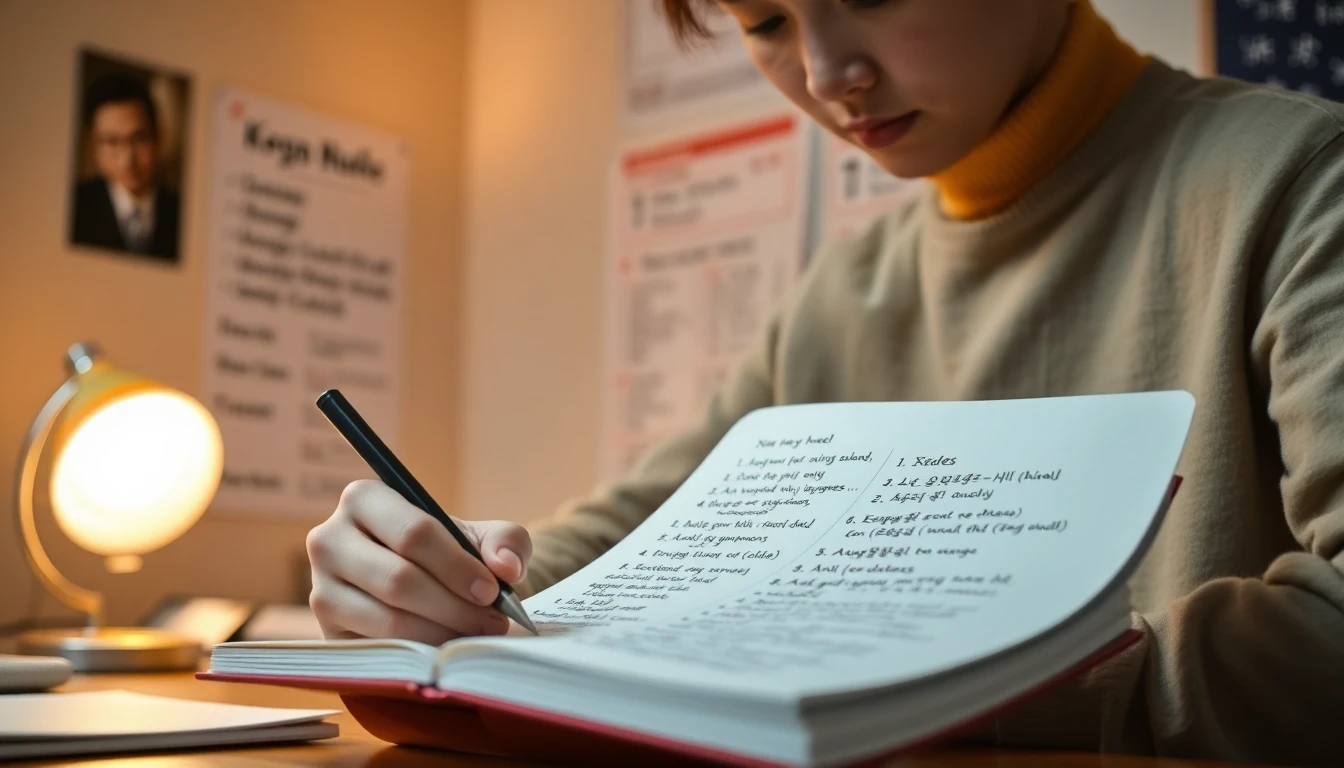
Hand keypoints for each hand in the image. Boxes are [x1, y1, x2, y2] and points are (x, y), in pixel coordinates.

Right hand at [306, 479, 531, 643]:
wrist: (424, 584)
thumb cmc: (449, 554)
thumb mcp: (482, 537)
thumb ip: (506, 541)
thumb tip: (506, 568)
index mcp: (364, 499)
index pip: (413, 534)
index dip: (457, 566)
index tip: (490, 590)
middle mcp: (329, 539)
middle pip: (399, 580)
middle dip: (454, 606)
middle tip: (492, 621)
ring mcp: (320, 588)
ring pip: (388, 620)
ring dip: (441, 633)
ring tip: (475, 634)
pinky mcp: (326, 632)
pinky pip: (377, 650)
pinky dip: (419, 653)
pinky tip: (445, 648)